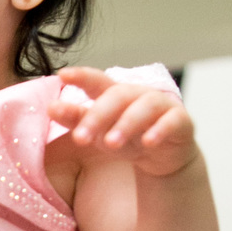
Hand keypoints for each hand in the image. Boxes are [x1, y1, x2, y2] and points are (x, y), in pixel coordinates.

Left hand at [48, 67, 198, 177]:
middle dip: (98, 116)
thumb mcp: (99, 132)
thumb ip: (77, 120)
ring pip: (143, 108)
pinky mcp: (181, 121)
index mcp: (114, 93)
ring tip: (109, 144)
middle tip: (80, 138)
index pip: (96, 81)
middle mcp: (137, 94)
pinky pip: (172, 122)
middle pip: (117, 96)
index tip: (62, 75)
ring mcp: (161, 105)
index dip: (81, 76)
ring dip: (125, 124)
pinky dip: (159, 131)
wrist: (163, 155)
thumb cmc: (126, 138)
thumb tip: (50, 108)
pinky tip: (148, 142)